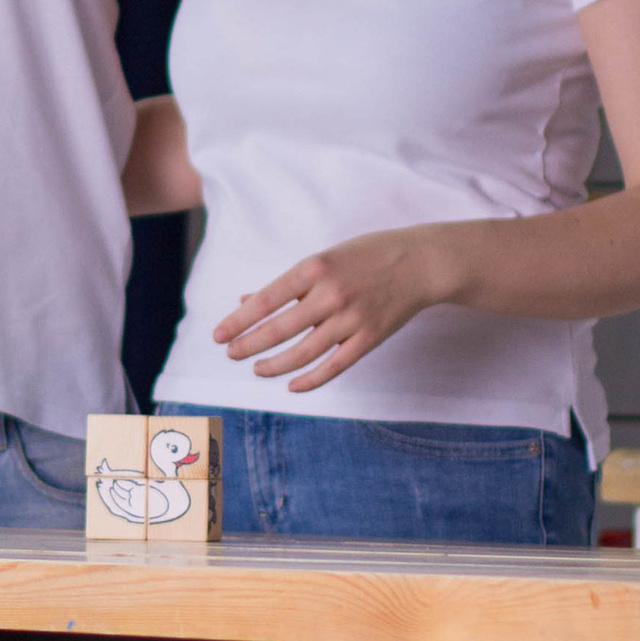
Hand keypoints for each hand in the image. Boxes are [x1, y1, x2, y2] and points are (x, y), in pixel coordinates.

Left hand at [212, 227, 452, 391]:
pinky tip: (291, 385)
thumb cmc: (366, 256)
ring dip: (274, 364)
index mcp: (314, 267)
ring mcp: (351, 318)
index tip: (218, 336)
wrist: (421, 262)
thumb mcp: (324, 259)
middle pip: (279, 330)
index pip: (266, 301)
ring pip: (303, 353)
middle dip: (248, 345)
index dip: (238, 321)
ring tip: (256, 368)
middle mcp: (330, 294)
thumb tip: (245, 301)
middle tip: (230, 354)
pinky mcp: (369, 338)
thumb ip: (287, 283)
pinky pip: (334, 366)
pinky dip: (310, 379)